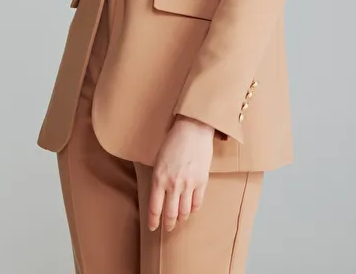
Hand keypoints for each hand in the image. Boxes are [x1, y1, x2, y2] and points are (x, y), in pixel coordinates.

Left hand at [148, 115, 213, 231]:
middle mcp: (173, 184)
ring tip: (179, 219)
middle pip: (170, 214)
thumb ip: (158, 178)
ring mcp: (189, 184)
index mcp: (159, 178)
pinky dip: (193, 209)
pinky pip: (197, 203)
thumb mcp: (159, 159)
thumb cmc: (173, 140)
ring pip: (184, 211)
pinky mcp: (202, 181)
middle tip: (168, 227)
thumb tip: (160, 195)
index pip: (155, 208)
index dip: (153, 221)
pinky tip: (191, 209)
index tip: (153, 227)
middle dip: (168, 224)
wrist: (193, 128)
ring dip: (181, 218)